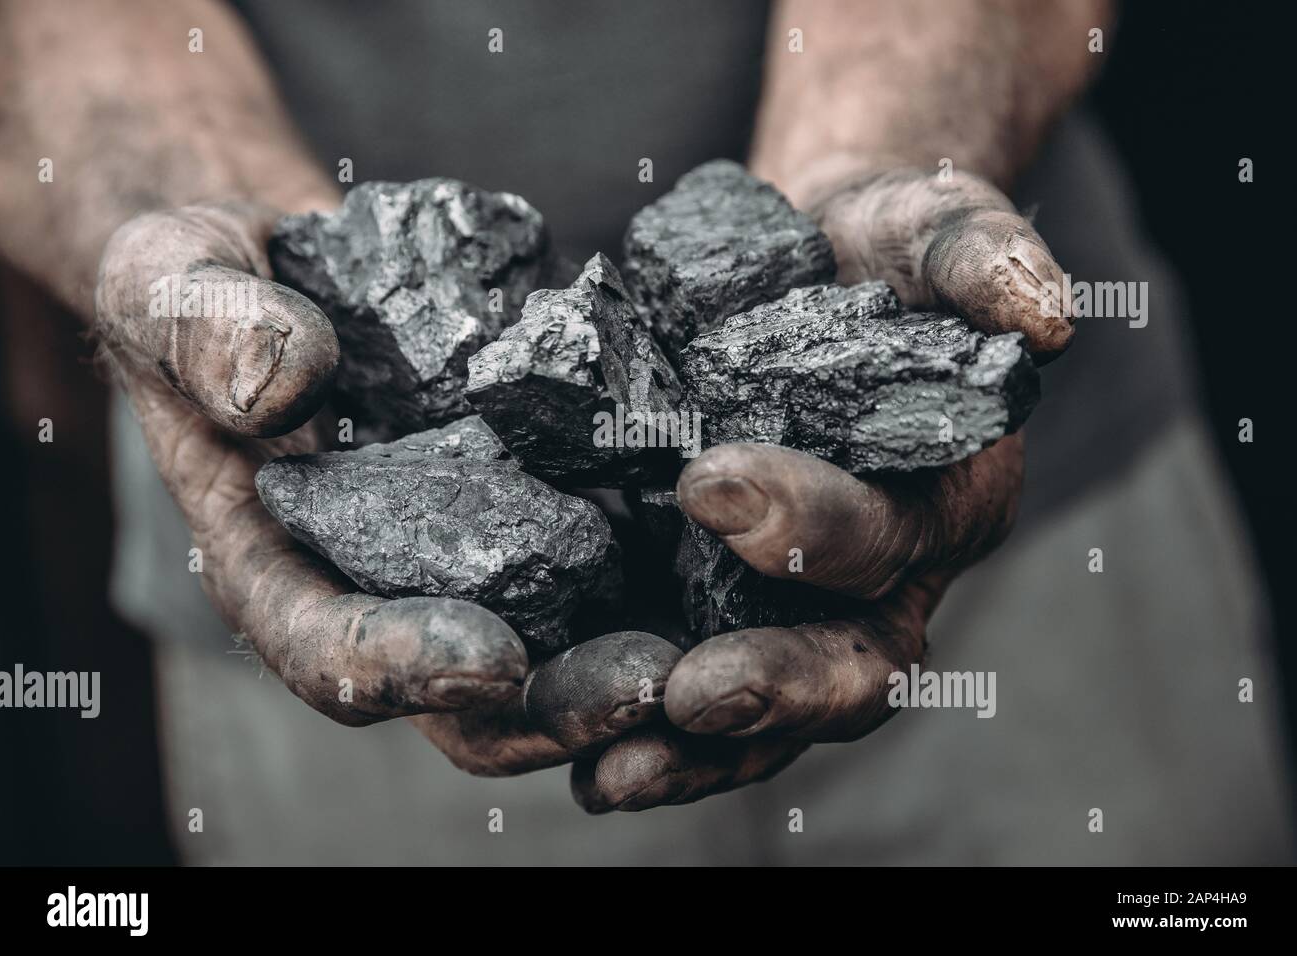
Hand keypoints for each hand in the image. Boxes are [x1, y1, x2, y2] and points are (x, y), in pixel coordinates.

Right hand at [95, 201, 674, 774]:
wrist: (286, 262)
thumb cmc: (204, 284)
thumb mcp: (171, 284)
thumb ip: (204, 333)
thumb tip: (280, 388)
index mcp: (280, 566)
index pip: (330, 651)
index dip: (403, 667)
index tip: (487, 659)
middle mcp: (385, 584)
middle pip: (467, 691)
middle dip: (553, 701)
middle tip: (645, 685)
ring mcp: (469, 554)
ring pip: (555, 645)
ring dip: (630, 664)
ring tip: (718, 649)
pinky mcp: (536, 501)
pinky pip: (606, 555)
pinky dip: (669, 571)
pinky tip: (744, 549)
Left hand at [570, 166, 1063, 809]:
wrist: (826, 261)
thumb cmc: (893, 251)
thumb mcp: (946, 233)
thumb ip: (990, 266)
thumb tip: (1043, 319)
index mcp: (943, 500)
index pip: (888, 538)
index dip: (812, 525)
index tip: (707, 481)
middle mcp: (884, 576)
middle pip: (848, 666)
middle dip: (771, 687)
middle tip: (683, 696)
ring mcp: (803, 603)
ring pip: (775, 711)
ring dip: (699, 751)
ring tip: (611, 774)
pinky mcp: (725, 599)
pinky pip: (702, 685)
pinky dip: (649, 729)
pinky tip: (580, 756)